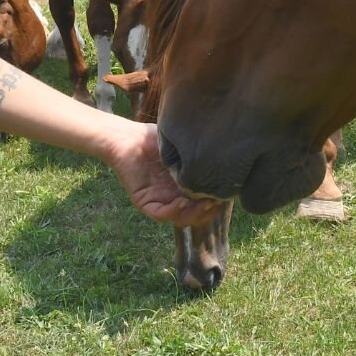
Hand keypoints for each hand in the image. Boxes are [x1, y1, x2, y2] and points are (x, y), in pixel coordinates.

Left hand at [105, 120, 224, 226]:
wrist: (127, 137)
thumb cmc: (154, 138)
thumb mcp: (182, 146)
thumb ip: (199, 154)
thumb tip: (227, 159)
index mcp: (186, 185)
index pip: (207, 200)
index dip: (218, 199)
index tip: (228, 191)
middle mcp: (175, 196)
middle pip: (198, 214)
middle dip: (210, 210)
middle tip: (218, 200)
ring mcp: (161, 201)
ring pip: (182, 218)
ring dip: (195, 214)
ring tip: (205, 203)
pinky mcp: (146, 203)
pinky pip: (162, 215)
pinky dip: (174, 212)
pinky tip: (182, 202)